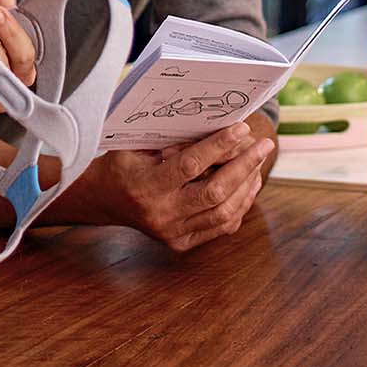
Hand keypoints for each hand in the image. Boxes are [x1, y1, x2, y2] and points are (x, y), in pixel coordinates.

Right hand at [84, 118, 274, 251]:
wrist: (103, 200)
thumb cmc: (121, 165)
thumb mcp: (136, 145)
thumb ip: (170, 139)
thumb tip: (213, 124)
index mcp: (146, 185)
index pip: (191, 165)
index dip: (219, 146)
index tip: (242, 129)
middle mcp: (162, 213)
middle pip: (215, 191)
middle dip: (244, 166)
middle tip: (263, 146)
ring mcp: (173, 232)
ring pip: (223, 212)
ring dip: (247, 186)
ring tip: (258, 163)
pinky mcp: (182, 243)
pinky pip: (221, 227)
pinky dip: (240, 206)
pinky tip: (248, 186)